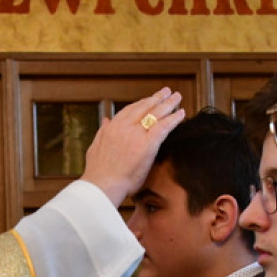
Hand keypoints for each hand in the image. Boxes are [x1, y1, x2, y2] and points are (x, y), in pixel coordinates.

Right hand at [80, 88, 185, 206]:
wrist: (102, 184)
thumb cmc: (98, 173)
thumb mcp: (95, 147)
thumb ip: (102, 132)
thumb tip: (105, 120)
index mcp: (112, 127)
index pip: (130, 110)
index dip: (142, 103)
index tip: (149, 100)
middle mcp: (125, 126)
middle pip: (144, 107)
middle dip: (157, 98)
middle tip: (167, 91)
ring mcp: (136, 134)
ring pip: (156, 113)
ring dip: (168, 103)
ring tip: (177, 97)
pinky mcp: (148, 144)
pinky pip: (164, 126)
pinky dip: (174, 119)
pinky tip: (181, 113)